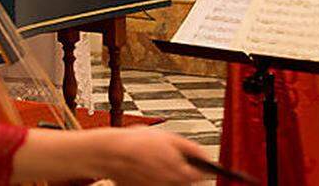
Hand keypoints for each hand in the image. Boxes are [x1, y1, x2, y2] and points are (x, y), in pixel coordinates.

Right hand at [93, 127, 208, 184]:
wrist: (112, 153)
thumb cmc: (138, 143)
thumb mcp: (169, 138)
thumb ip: (191, 148)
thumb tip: (204, 155)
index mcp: (179, 173)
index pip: (201, 176)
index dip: (204, 169)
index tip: (206, 165)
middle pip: (186, 181)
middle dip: (185, 171)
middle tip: (175, 158)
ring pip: (172, 184)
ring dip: (171, 175)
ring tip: (159, 161)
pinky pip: (158, 185)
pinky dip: (157, 179)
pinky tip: (149, 168)